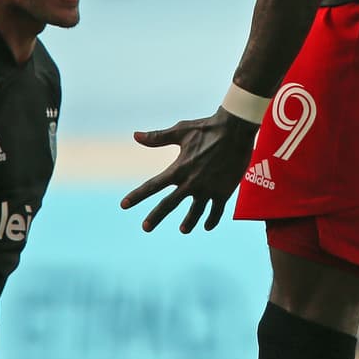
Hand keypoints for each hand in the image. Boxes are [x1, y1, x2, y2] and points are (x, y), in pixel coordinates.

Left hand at [120, 109, 258, 232]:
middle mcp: (191, 183)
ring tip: (183, 230)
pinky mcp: (224, 192)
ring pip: (195, 212)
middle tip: (145, 227)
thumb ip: (157, 138)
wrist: (234, 130)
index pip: (153, 186)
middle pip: (169, 205)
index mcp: (178, 169)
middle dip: (156, 217)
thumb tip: (135, 135)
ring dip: (188, 222)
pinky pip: (216, 211)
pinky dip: (211, 220)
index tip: (124, 205)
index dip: (137, 196)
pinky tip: (207, 226)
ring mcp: (208, 189)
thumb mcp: (180, 131)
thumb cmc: (206, 128)